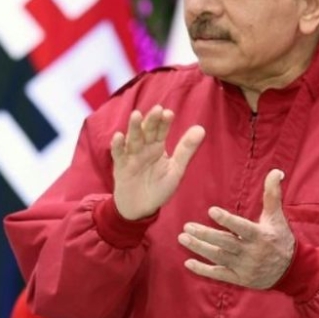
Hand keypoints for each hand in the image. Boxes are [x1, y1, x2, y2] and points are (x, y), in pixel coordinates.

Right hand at [111, 105, 204, 219]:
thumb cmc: (159, 188)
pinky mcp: (120, 167)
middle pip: (147, 131)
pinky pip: (118, 154)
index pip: (161, 131)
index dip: (164, 122)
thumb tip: (201, 128)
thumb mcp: (176, 169)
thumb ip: (186, 149)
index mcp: (157, 147)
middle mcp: (143, 148)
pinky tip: (119, 136)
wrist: (141, 208)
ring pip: (132, 139)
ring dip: (134, 128)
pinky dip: (118, 146)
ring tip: (136, 115)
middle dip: (151, 120)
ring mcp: (131, 156)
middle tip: (157, 109)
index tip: (169, 113)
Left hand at [178, 169, 294, 288]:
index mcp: (260, 236)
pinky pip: (219, 274)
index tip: (211, 211)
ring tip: (182, 238)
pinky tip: (187, 262)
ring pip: (219, 257)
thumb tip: (275, 171)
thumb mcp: (277, 217)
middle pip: (225, 243)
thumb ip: (272, 194)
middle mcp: (252, 252)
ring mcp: (245, 267)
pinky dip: (203, 270)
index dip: (227, 220)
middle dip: (205, 235)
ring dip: (199, 248)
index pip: (242, 227)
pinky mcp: (239, 278)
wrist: (292, 270)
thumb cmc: (280, 238)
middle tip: (186, 226)